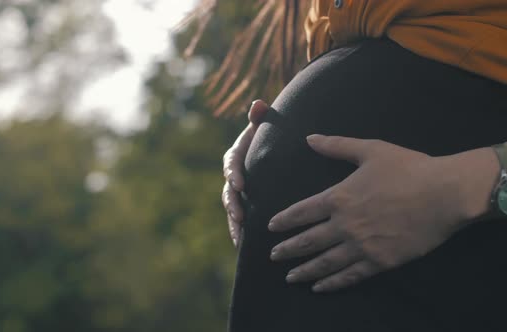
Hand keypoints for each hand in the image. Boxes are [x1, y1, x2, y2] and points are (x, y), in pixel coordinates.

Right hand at [222, 100, 269, 247]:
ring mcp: (240, 191)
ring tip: (239, 238)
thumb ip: (261, 115)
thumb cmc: (272, 132)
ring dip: (234, 224)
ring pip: (233, 209)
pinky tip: (244, 247)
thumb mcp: (267, 123)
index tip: (239, 183)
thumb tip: (259, 103)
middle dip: (232, 205)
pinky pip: (242, 219)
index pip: (231, 163)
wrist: (277, 145)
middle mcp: (235, 174)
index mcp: (237, 154)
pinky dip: (241, 232)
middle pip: (228, 191)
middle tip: (239, 216)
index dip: (233, 173)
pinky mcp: (248, 203)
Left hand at [268, 134, 498, 291]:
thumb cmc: (408, 168)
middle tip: (272, 256)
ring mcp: (362, 246)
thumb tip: (309, 138)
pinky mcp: (381, 261)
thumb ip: (337, 146)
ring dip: (304, 270)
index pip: (302, 212)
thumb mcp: (370, 150)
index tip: (270, 228)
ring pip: (325, 262)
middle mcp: (345, 225)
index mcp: (339, 197)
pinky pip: (350, 276)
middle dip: (287, 249)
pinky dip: (332, 283)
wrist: (445, 193)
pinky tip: (320, 287)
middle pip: (308, 241)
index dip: (284, 220)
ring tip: (290, 277)